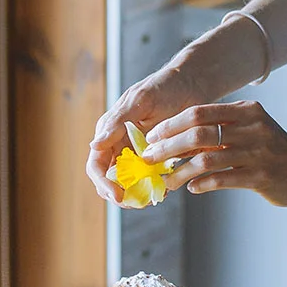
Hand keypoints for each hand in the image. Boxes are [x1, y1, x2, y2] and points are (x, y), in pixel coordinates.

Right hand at [86, 60, 205, 203]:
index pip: (96, 166)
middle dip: (120, 195)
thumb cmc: (164, 86)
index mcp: (110, 132)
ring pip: (130, 184)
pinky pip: (151, 180)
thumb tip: (94, 146)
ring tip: (152, 197)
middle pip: (111, 181)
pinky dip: (155, 188)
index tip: (118, 195)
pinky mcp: (157, 157)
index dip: (103, 184)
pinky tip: (166, 189)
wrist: (193, 83)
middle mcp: (120, 145)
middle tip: (138, 202)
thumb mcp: (140, 101)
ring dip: (138, 195)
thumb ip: (117, 123)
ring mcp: (139, 153)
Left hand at [144, 102, 286, 208]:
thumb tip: (178, 140)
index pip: (199, 112)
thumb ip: (222, 128)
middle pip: (198, 133)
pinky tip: (193, 188)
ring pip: (206, 159)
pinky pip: (222, 179)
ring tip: (168, 182)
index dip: (171, 125)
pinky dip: (202, 184)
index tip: (153, 137)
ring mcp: (257, 153)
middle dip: (167, 147)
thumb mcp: (252, 127)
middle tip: (150, 159)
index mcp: (246, 111)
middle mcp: (251, 128)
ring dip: (180, 171)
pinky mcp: (261, 177)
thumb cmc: (273, 148)